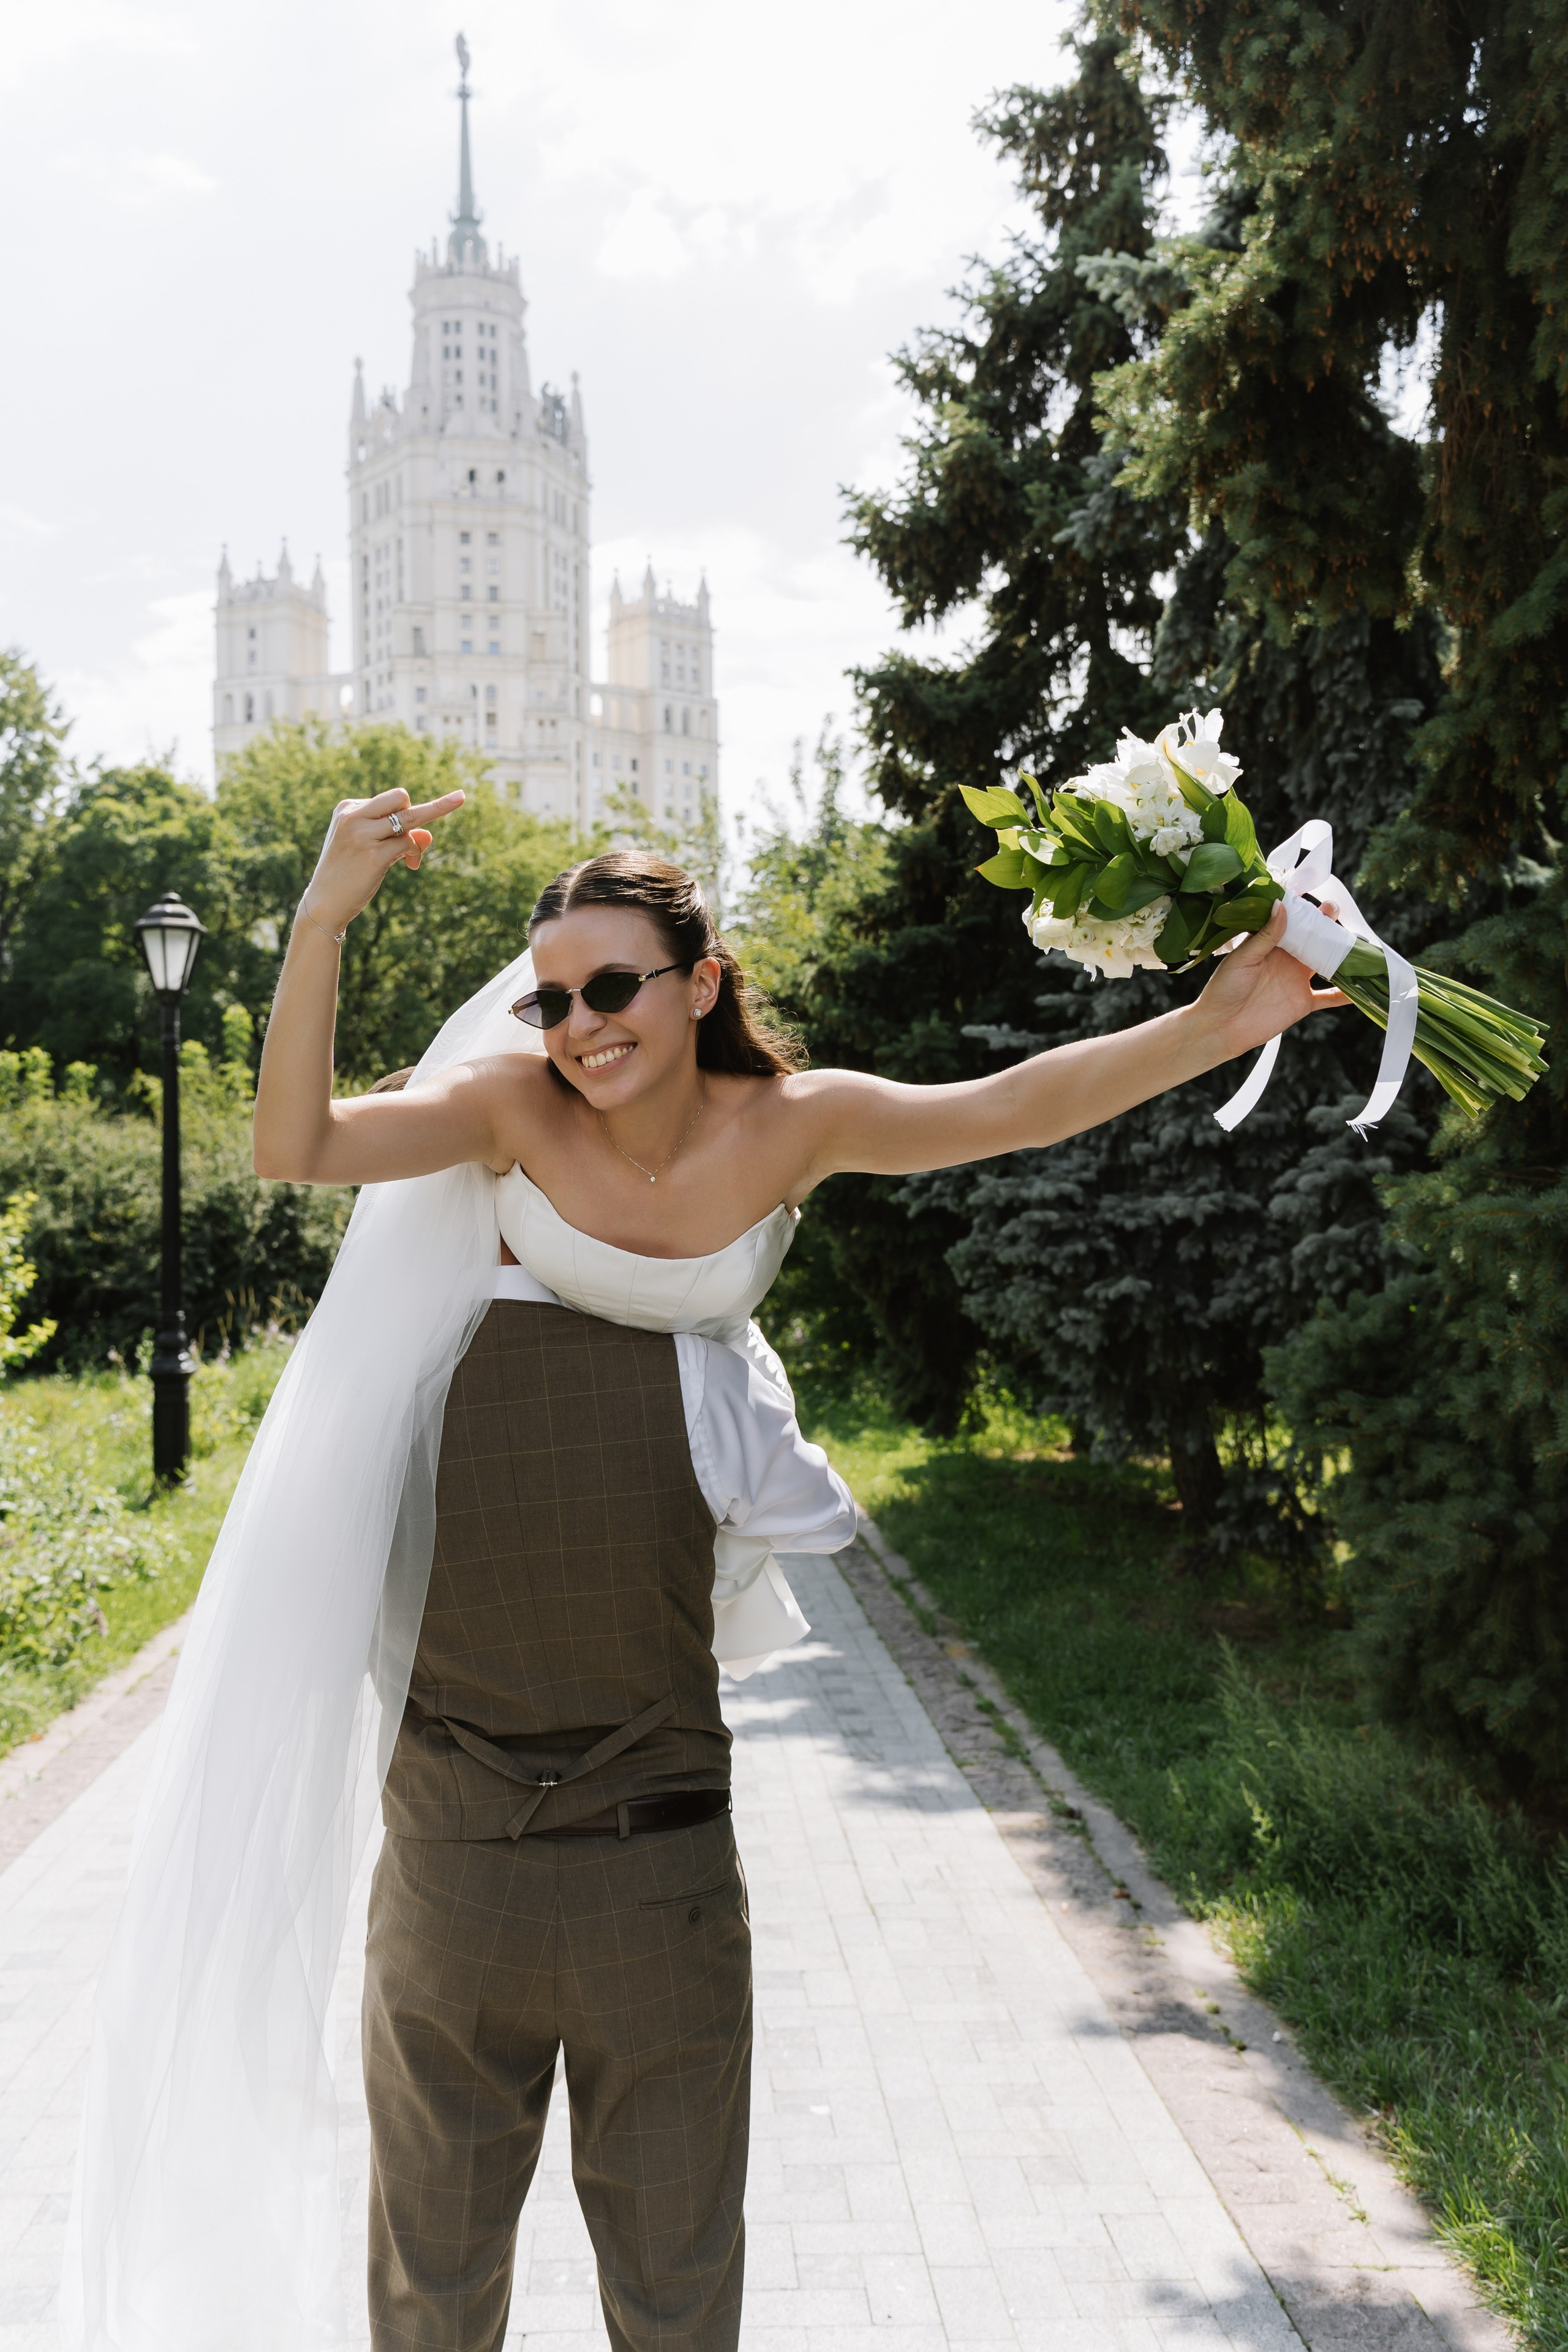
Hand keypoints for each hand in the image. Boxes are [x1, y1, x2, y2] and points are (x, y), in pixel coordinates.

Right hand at [300, 784, 464, 934]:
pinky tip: (411, 865)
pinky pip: (409, 843)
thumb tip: (428, 835)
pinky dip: (415, 853)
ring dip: (418, 840)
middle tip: (412, 838)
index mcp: (347, 808)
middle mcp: (353, 816)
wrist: (325, 902)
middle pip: (401, 797)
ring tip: (413, 859)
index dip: (403, 816)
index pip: (389, 799)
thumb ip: (397, 835)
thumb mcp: (370, 847)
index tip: (403, 834)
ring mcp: (362, 834)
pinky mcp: (374, 855)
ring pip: (410, 818)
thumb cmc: (348, 873)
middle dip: (418, 812)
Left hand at [1192, 902, 1346, 1061]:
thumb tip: (1282, 906)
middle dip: (1328, 926)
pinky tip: (1363, 987)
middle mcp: (1288, 959)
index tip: (1316, 899)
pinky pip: (1329, 997)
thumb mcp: (1243, 957)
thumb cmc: (1224, 989)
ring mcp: (1297, 980)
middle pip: (1315, 940)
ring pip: (1327, 963)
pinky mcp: (1303, 1002)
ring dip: (1342, 955)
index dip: (1306, 912)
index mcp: (1272, 944)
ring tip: (1359, 941)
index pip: (1294, 923)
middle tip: (1336, 911)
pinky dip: (1345, 993)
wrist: (1220, 1027)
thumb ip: (1266, 935)